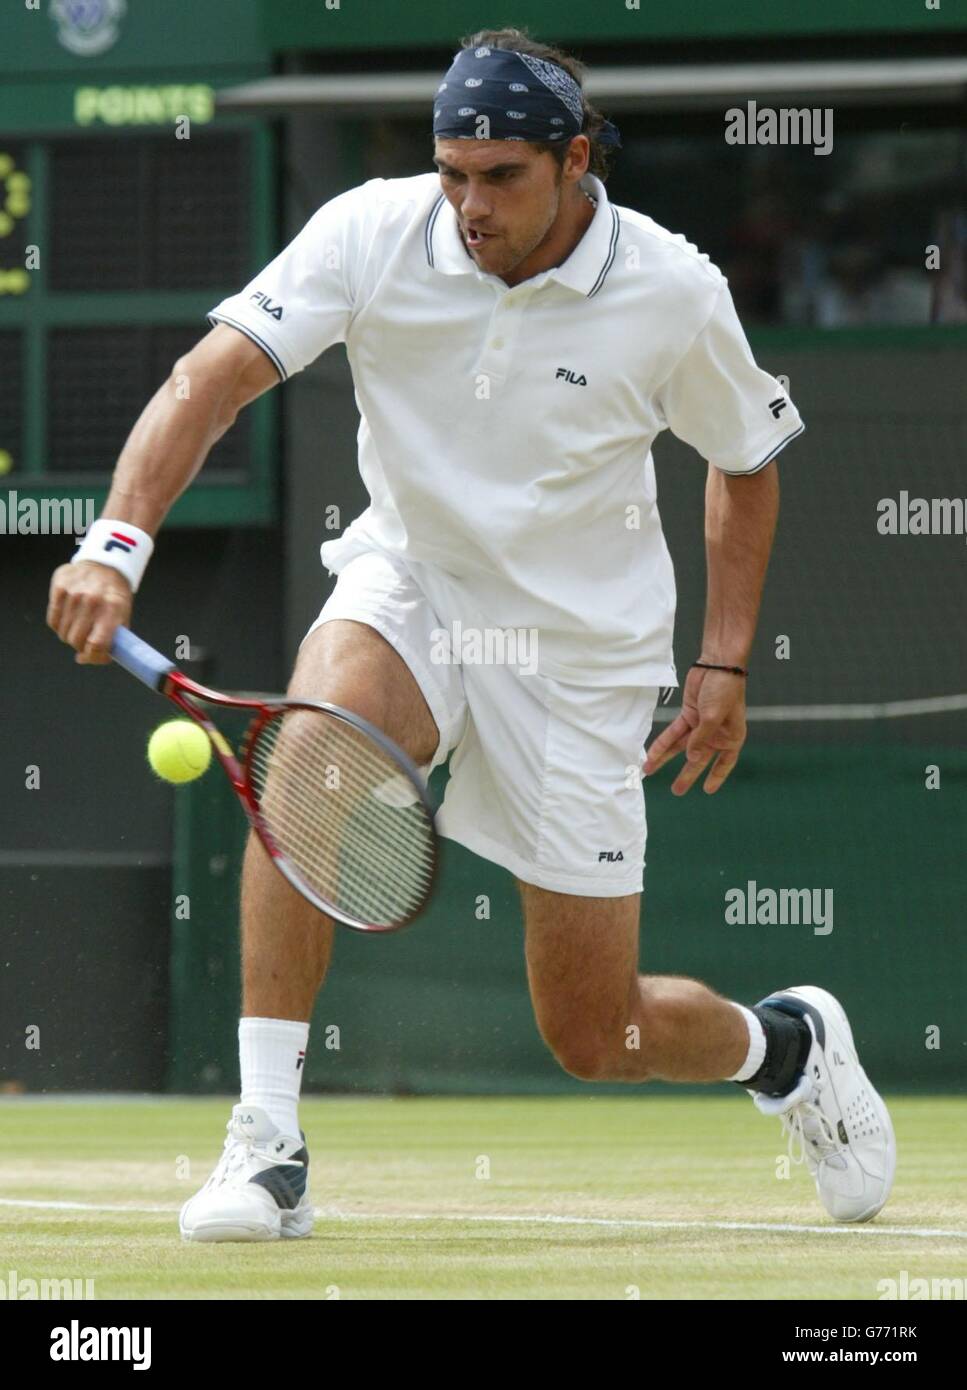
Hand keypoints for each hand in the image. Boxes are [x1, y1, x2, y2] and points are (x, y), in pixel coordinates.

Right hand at [47, 561, 132, 664]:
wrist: (106, 566)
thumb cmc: (115, 597)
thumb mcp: (123, 618)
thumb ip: (110, 642)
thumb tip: (83, 659)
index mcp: (113, 609)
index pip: (97, 643)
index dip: (92, 656)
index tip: (89, 655)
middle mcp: (92, 600)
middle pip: (76, 640)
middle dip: (80, 646)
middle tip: (85, 641)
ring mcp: (74, 593)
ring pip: (63, 632)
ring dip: (69, 636)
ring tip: (78, 627)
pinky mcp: (60, 587)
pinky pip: (53, 620)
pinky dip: (59, 625)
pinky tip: (68, 619)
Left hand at [643, 665, 746, 794]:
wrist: (717, 664)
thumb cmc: (725, 689)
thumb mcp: (714, 717)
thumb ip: (702, 739)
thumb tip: (692, 758)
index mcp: (732, 737)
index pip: (725, 762)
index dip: (717, 776)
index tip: (707, 790)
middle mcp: (716, 734)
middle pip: (699, 759)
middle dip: (687, 774)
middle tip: (677, 790)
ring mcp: (701, 725)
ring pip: (681, 747)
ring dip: (667, 759)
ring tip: (652, 771)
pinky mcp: (688, 715)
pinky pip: (673, 733)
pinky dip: (662, 743)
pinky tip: (652, 754)